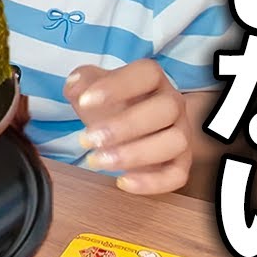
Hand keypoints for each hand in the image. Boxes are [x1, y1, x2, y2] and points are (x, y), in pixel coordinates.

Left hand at [63, 59, 192, 194]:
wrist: (122, 125)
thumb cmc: (110, 102)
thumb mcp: (90, 87)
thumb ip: (81, 82)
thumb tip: (75, 85)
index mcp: (153, 78)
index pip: (146, 74)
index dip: (116, 86)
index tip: (85, 101)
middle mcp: (173, 103)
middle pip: (165, 109)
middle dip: (124, 126)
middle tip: (89, 139)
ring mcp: (181, 132)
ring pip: (174, 142)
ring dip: (135, 155)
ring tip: (98, 161)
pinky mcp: (180, 162)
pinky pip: (178, 174)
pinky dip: (153, 182)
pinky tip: (122, 182)